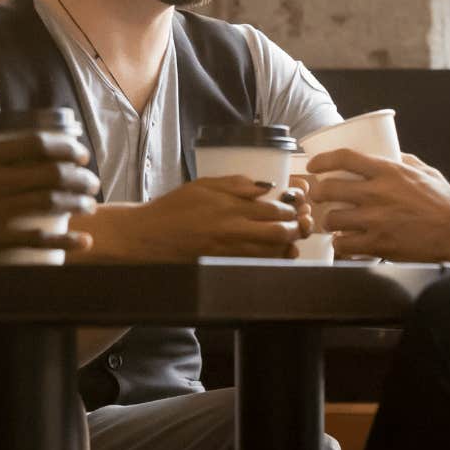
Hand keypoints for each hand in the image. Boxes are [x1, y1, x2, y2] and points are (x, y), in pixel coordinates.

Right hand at [0, 132, 98, 262]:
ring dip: (77, 202)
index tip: (79, 152)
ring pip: (48, 204)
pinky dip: (64, 240)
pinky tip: (83, 241)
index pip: (36, 144)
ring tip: (90, 202)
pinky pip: (34, 240)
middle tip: (91, 179)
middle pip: (50, 173)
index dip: (65, 147)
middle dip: (78, 176)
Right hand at [82, 176, 302, 261]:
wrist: (148, 236)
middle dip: (295, 228)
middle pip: (279, 233)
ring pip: (271, 253)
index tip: (296, 203)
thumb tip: (266, 186)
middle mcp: (232, 231)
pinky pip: (256, 265)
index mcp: (229, 207)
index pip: (273, 209)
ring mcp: (229, 252)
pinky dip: (271, 259)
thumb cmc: (174, 207)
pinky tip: (274, 253)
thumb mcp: (204, 185)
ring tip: (292, 238)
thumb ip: (236, 184)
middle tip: (300, 222)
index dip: (291, 207)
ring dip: (287, 246)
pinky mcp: (223, 265)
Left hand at [308, 150, 449, 262]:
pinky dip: (341, 244)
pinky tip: (345, 242)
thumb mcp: (426, 172)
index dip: (322, 160)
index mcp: (388, 172)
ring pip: (332, 218)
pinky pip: (344, 245)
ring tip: (334, 222)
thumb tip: (391, 154)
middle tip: (320, 197)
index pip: (344, 157)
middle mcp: (377, 193)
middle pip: (329, 188)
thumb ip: (405, 161)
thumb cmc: (445, 203)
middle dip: (319, 193)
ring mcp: (375, 220)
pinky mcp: (377, 244)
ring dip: (329, 221)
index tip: (314, 165)